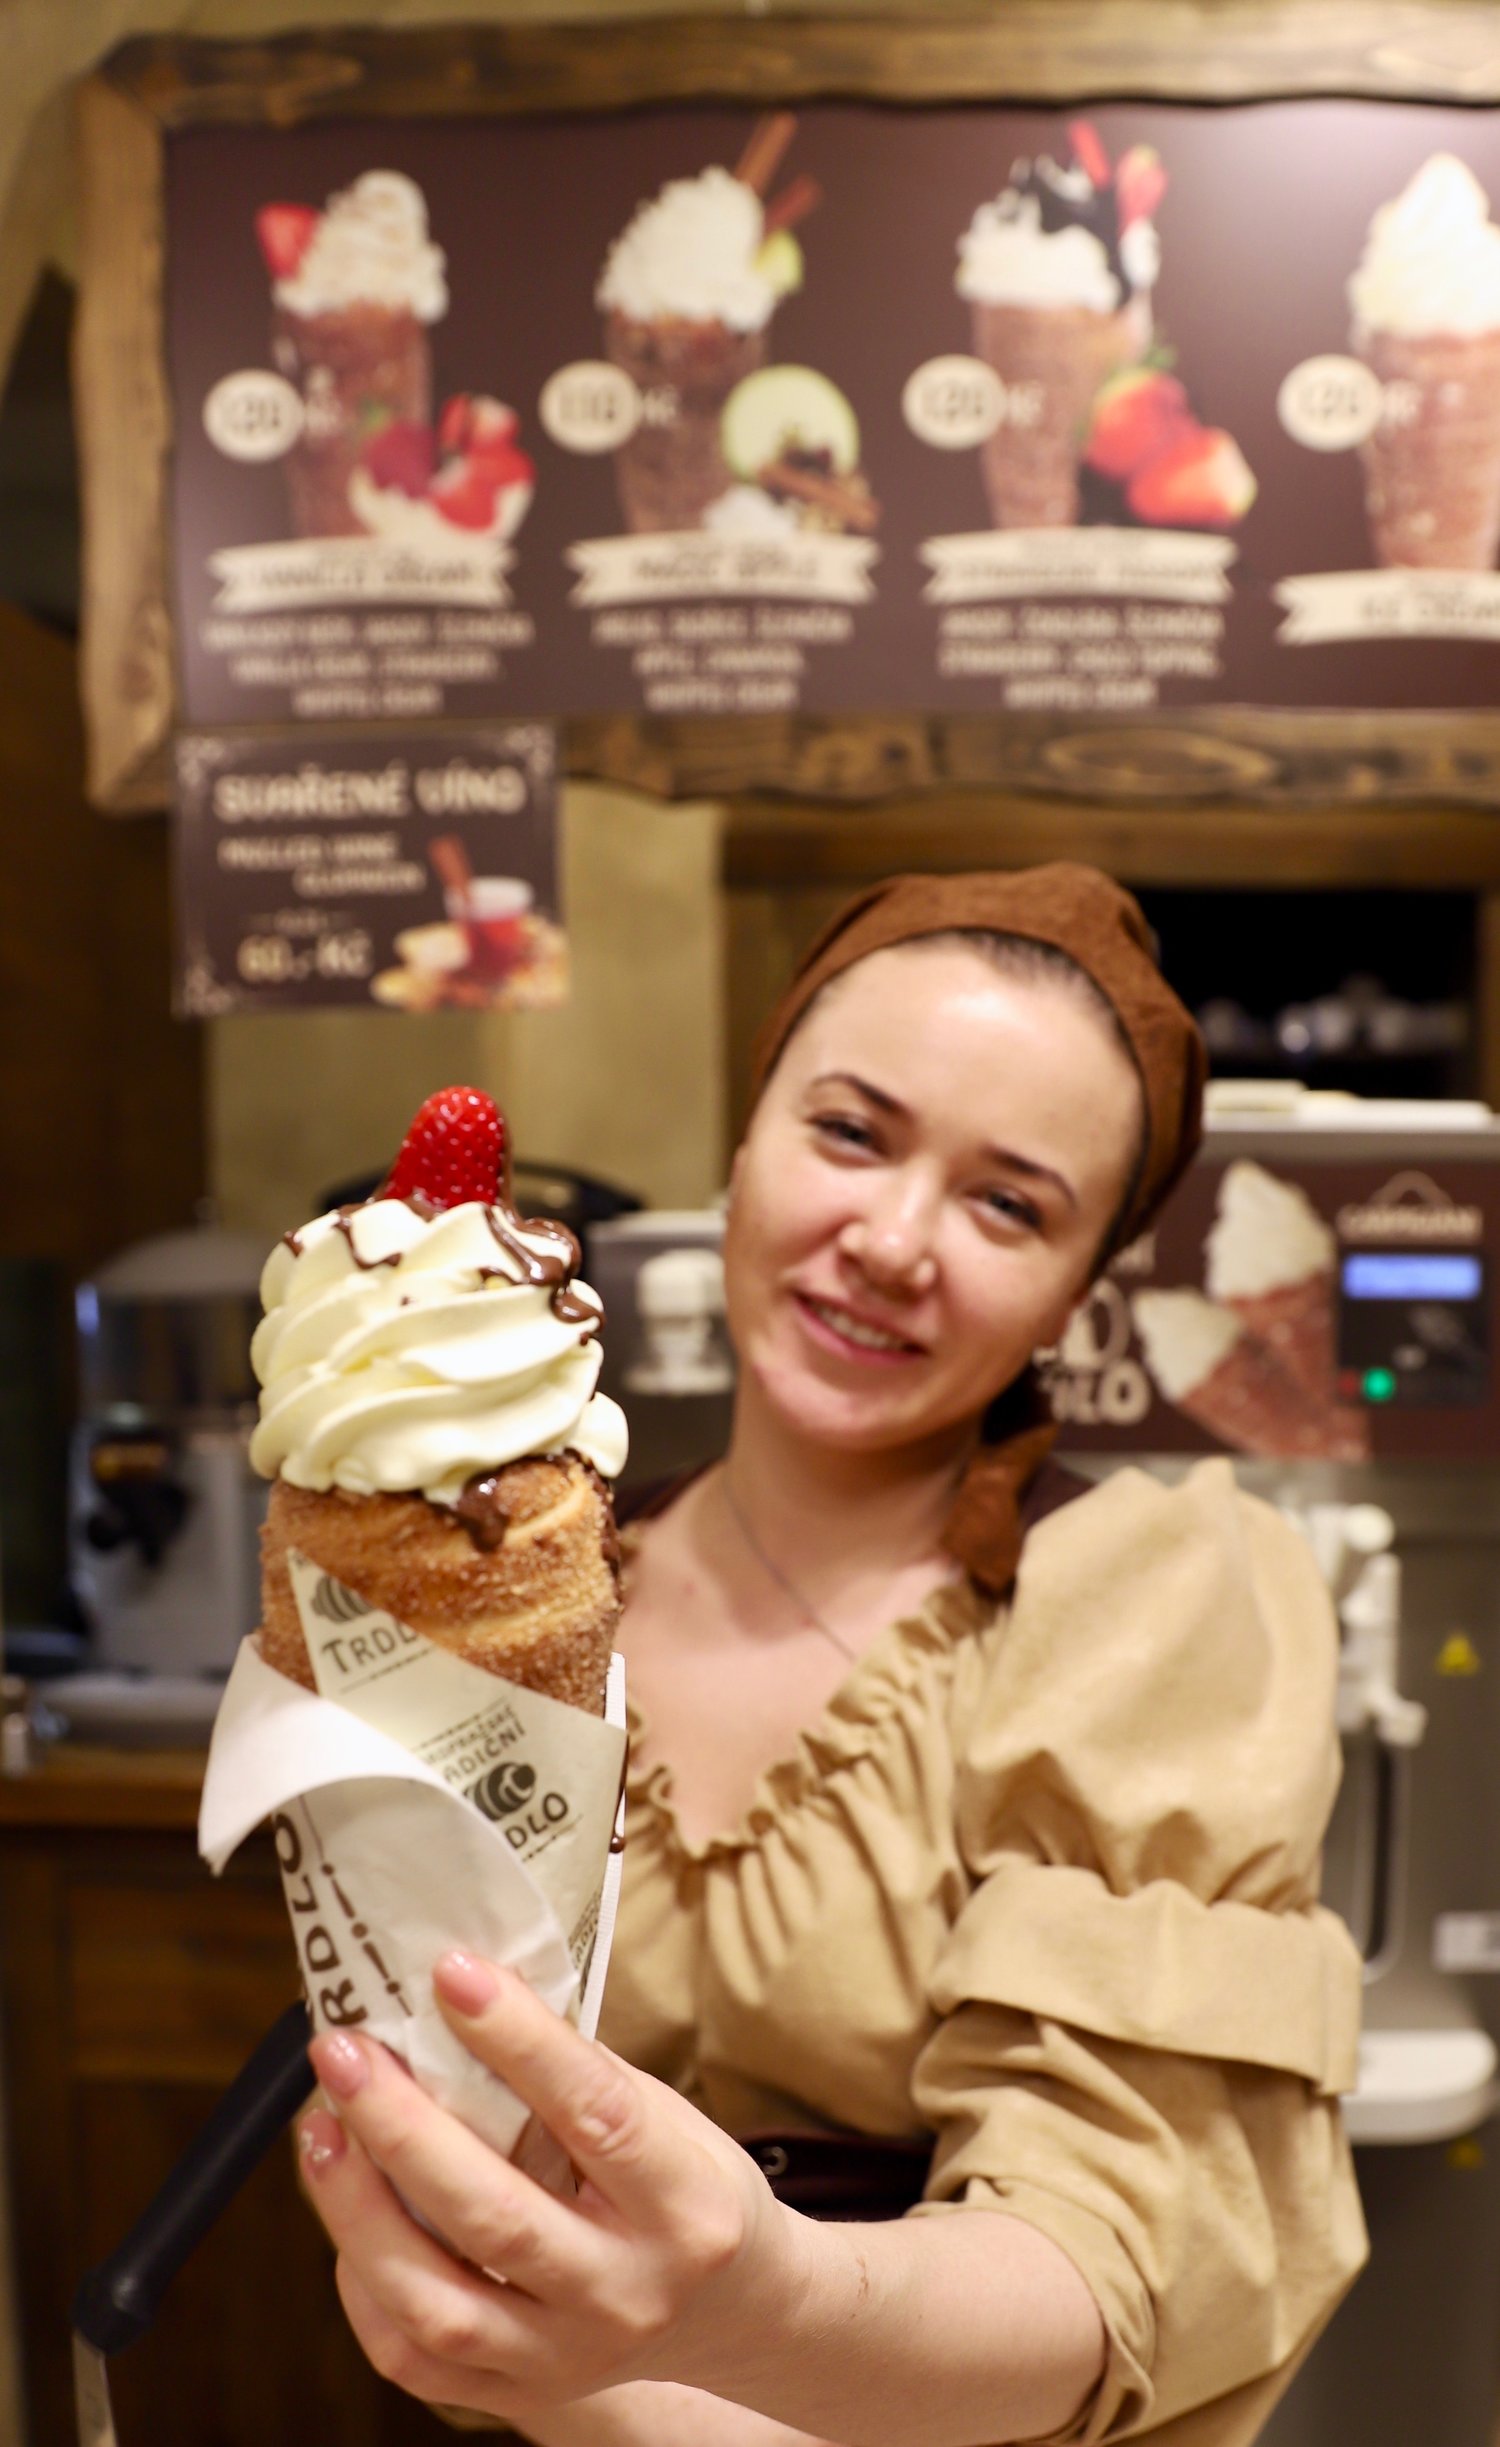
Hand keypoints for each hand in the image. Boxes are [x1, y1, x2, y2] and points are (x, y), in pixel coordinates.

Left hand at [298, 1951, 803, 2424]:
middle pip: (495, 2218)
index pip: (593, 2113)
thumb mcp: (664, 2115)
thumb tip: (457, 2002)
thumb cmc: (683, 2183)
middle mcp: (626, 2292)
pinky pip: (414, 2358)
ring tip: (320, 2129)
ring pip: (438, 2306)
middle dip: (401, 2127)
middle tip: (342, 2051)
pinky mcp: (520, 2393)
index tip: (450, 1972)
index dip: (518, 2039)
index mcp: (684, 2205)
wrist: (726, 2308)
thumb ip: (571, 2075)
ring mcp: (569, 2358)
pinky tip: (346, 2214)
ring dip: (358, 2211)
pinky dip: (364, 2284)